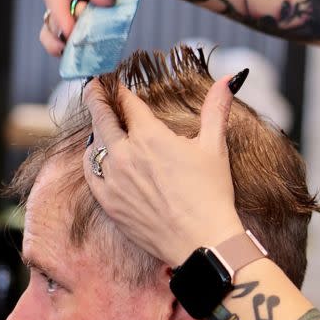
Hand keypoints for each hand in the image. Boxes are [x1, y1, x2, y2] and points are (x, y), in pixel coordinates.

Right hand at [34, 0, 149, 55]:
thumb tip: (100, 0)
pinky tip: (89, 50)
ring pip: (56, 25)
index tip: (74, 36)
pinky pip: (66, 28)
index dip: (63, 15)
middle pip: (54, 11)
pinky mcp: (68, 7)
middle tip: (98, 32)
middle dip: (73, 27)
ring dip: (74, 38)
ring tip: (89, 49)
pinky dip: (78, 38)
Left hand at [81, 75, 243, 266]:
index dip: (120, 88)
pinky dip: (93, 158)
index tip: (115, 81)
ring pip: (93, 144)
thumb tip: (229, 79)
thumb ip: (216, 108)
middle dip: (96, 97)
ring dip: (96, 129)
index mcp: (150, 136)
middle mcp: (125, 154)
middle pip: (100, 116)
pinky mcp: (108, 202)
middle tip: (94, 87)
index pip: (127, 102)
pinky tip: (98, 155)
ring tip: (100, 122)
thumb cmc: (212, 194)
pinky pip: (91, 172)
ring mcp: (112, 179)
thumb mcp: (215, 146)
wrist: (202, 241)